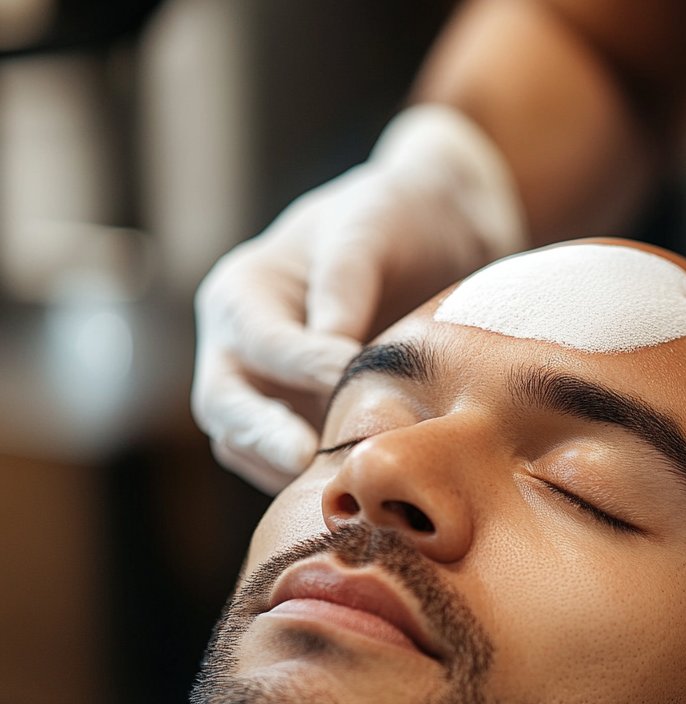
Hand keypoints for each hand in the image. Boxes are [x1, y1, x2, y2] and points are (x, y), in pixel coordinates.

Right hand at [192, 105, 524, 491]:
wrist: (435, 237)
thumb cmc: (394, 218)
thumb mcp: (369, 228)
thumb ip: (345, 283)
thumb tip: (331, 351)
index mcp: (243, 294)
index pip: (257, 341)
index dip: (300, 365)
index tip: (348, 376)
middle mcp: (241, 350)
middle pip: (226, 407)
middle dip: (263, 435)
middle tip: (307, 458)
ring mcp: (270, 395)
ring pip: (252, 449)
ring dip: (291, 467)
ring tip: (347, 476)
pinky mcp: (306, 426)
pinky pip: (295, 467)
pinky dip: (320, 476)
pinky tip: (365, 478)